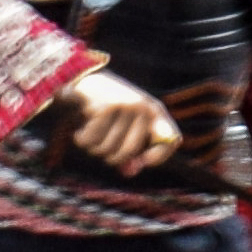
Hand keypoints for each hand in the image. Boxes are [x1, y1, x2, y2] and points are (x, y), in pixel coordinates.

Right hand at [59, 69, 182, 174]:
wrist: (82, 78)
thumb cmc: (106, 109)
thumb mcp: (124, 127)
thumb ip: (129, 150)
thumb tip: (130, 172)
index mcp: (154, 111)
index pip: (171, 139)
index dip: (159, 156)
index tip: (143, 162)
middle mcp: (144, 108)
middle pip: (130, 151)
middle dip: (111, 157)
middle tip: (100, 150)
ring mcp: (127, 107)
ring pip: (108, 147)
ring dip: (93, 148)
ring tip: (89, 135)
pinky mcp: (107, 107)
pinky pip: (92, 140)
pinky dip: (82, 140)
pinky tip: (80, 131)